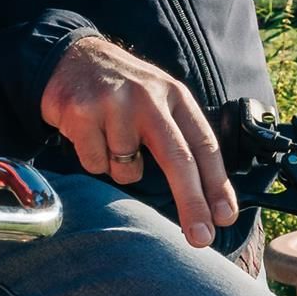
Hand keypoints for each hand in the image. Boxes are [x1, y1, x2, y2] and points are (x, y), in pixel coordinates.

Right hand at [38, 35, 241, 246]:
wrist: (71, 57)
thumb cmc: (124, 91)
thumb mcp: (160, 100)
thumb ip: (178, 137)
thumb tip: (203, 195)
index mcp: (175, 96)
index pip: (203, 145)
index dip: (217, 184)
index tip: (225, 217)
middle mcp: (149, 97)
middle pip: (178, 159)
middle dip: (192, 203)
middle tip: (201, 238)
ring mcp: (115, 103)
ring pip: (128, 169)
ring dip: (121, 169)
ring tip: (110, 139)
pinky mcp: (82, 113)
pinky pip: (96, 163)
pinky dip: (94, 160)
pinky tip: (89, 134)